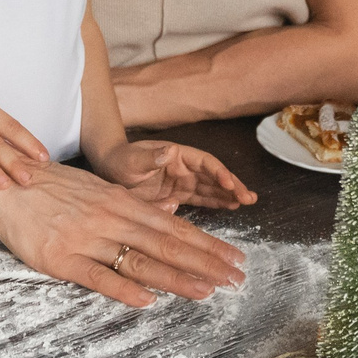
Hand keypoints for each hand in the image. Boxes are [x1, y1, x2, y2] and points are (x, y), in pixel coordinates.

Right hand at [0, 162, 247, 307]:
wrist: (4, 182)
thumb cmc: (52, 187)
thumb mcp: (97, 188)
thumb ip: (132, 206)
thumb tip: (172, 215)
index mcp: (122, 202)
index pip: (175, 227)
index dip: (207, 244)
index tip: (235, 259)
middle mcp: (111, 218)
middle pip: (167, 244)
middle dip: (205, 262)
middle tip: (237, 279)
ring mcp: (86, 238)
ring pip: (139, 261)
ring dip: (177, 278)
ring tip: (207, 291)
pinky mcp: (60, 258)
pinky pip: (97, 277)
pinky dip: (124, 290)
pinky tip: (147, 301)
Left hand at [88, 139, 257, 211]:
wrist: (108, 170)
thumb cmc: (119, 161)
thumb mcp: (132, 159)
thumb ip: (150, 157)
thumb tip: (171, 150)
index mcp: (176, 155)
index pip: (204, 163)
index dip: (219, 172)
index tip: (230, 183)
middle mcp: (184, 167)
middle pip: (214, 175)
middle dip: (232, 185)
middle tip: (249, 197)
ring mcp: (182, 181)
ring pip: (212, 187)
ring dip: (229, 194)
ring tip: (247, 202)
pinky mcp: (178, 194)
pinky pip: (201, 198)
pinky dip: (216, 202)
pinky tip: (231, 208)